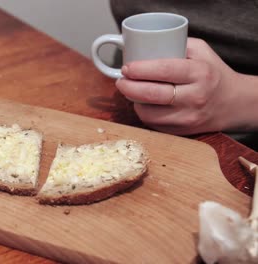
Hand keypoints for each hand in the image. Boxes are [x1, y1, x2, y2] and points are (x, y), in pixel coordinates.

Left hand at [115, 37, 256, 134]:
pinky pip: (152, 124)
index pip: (164, 71)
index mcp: (200, 73)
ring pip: (148, 113)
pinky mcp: (181, 132)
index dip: (140, 69)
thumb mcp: (201, 51)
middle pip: (151, 94)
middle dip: (128, 87)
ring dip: (133, 102)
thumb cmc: (211, 73)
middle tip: (121, 81)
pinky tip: (143, 103)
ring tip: (130, 91)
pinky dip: (143, 113)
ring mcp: (187, 118)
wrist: (231, 103)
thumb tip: (143, 45)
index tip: (126, 68)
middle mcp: (195, 97)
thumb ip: (176, 44)